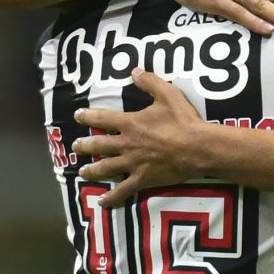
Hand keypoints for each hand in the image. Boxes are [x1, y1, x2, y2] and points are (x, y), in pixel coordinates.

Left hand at [72, 70, 209, 208]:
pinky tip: (102, 202)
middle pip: (99, 145)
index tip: (77, 115)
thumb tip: (135, 71)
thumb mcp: (167, 94)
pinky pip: (123, 190)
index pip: (103, 118)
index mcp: (130, 124)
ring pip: (106, 168)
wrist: (197, 147)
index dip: (88, 116)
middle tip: (75, 146)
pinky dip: (112, 198)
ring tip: (82, 172)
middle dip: (85, 146)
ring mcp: (132, 163)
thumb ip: (150, 82)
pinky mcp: (142, 179)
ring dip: (92, 170)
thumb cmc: (183, 121)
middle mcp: (126, 144)